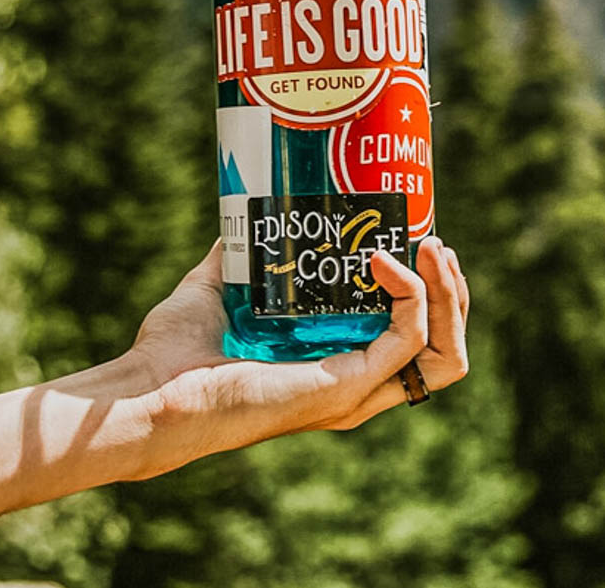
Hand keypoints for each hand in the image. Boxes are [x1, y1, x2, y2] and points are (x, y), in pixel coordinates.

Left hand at [123, 237, 469, 476]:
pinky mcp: (346, 385)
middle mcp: (354, 386)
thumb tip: (249, 213)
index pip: (412, 340)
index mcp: (335, 368)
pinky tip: (383, 260)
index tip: (416, 242)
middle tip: (434, 244)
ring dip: (450, 296)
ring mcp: (355, 391)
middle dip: (453, 295)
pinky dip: (411, 295)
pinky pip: (408, 340)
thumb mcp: (216, 289)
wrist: (151, 389)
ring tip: (432, 249)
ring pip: (443, 352)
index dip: (428, 294)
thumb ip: (240, 257)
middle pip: (443, 351)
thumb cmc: (172, 353)